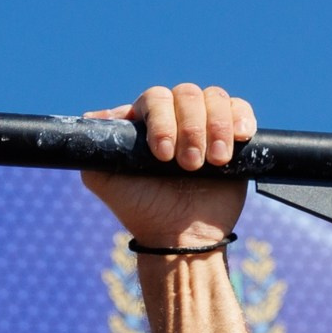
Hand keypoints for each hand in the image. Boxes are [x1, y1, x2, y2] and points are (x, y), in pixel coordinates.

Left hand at [82, 84, 254, 250]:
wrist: (180, 238)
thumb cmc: (142, 210)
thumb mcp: (105, 181)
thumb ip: (93, 150)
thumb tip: (91, 117)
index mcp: (148, 122)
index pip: (155, 99)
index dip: (161, 121)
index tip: (162, 154)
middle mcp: (177, 118)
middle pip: (187, 94)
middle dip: (190, 128)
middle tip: (188, 166)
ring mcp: (206, 124)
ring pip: (215, 98)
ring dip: (215, 128)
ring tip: (213, 162)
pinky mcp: (233, 136)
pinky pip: (241, 108)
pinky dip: (241, 118)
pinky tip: (239, 139)